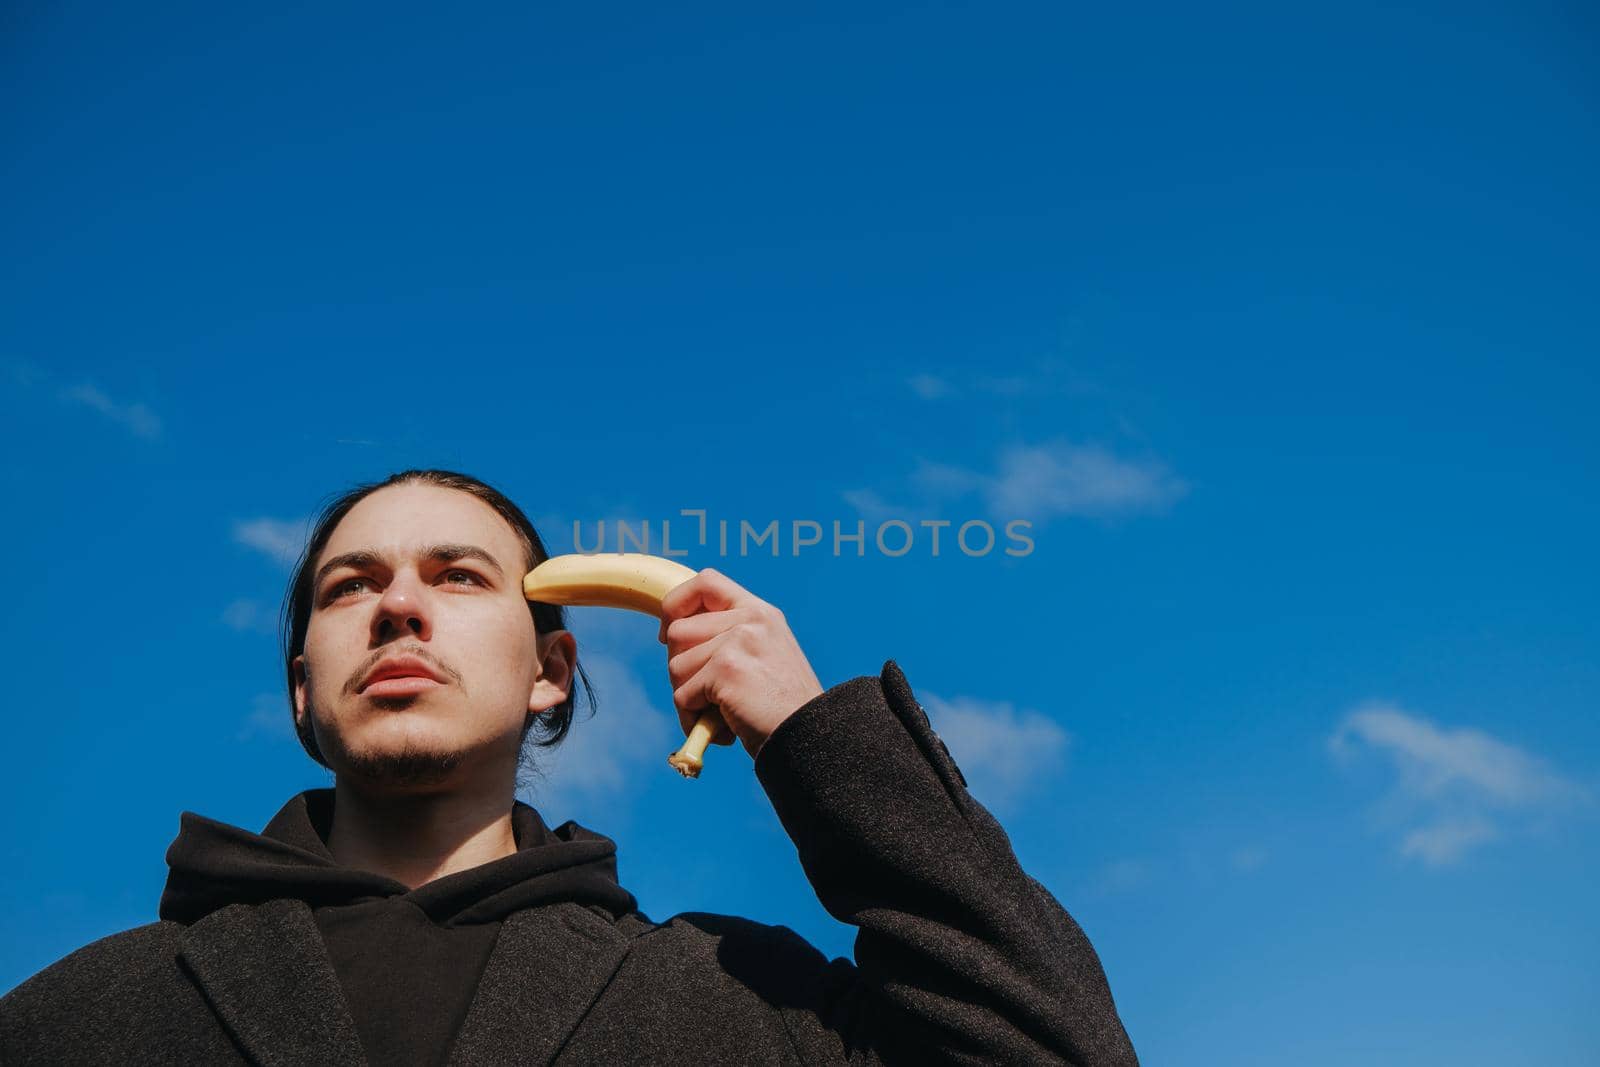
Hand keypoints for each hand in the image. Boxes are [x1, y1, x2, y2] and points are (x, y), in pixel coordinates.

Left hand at [657, 568, 824, 759]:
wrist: (811, 737)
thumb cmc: (782, 708)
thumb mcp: (765, 656)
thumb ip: (730, 637)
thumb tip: (671, 637)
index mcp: (760, 612)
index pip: (705, 582)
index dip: (676, 604)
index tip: (668, 635)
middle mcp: (750, 619)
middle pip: (678, 632)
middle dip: (681, 670)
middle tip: (705, 696)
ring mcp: (739, 641)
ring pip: (676, 666)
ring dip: (688, 699)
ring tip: (718, 716)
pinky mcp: (726, 669)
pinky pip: (683, 695)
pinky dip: (692, 719)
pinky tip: (722, 729)